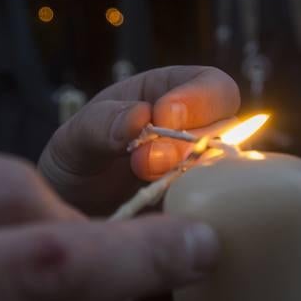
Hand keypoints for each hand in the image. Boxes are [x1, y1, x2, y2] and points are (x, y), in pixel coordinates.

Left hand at [39, 66, 240, 213]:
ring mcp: (203, 171)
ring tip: (142, 185)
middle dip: (189, 144)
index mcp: (170, 93)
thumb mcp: (73, 140)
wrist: (72, 216)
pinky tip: (157, 210)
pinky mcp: (202, 208)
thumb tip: (140, 115)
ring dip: (189, 178)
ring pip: (228, 169)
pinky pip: (218, 207)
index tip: (164, 117)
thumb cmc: (75, 165)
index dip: (198, 98)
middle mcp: (197, 132)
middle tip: (144, 163)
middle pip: (229, 129)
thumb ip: (99, 124)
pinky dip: (195, 208)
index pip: (212, 85)